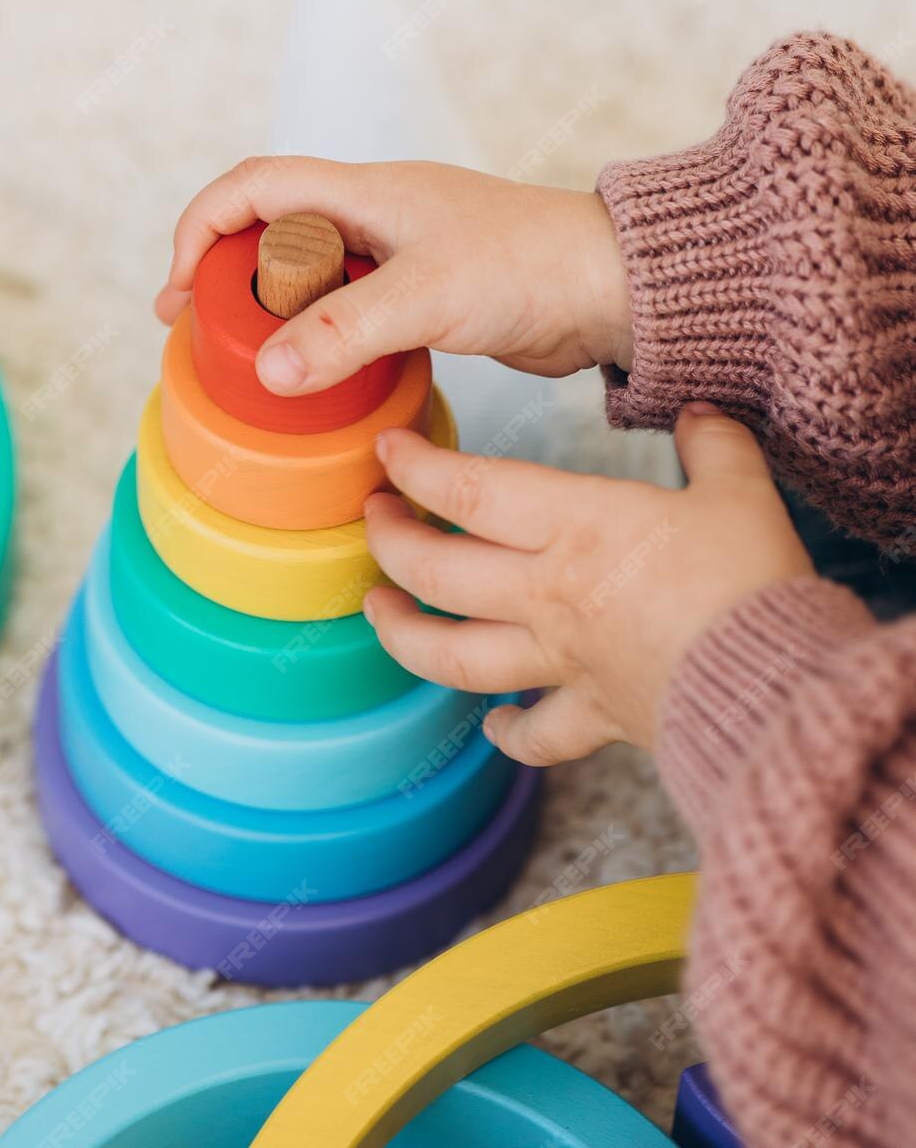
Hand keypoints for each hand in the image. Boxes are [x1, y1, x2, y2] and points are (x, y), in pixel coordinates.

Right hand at [155, 156, 631, 390]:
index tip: (177, 288)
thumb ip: (344, 331)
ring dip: (270, 312)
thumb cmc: (531, 265)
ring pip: (308, 275)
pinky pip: (349, 310)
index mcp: (366, 191)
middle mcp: (375, 215)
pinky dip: (319, 338)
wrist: (613, 287)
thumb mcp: (427, 296)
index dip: (201, 227)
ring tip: (244, 361)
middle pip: (270, 230)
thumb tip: (268, 369)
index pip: (253, 186)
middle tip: (195, 334)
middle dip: (223, 276)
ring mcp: (400, 255)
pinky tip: (315, 377)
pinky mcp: (426, 295)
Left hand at [363, 404, 813, 761]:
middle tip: (374, 520)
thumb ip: (714, 445)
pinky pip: (537, 735)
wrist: (774, 689)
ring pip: (455, 657)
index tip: (387, 451)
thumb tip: (701, 413)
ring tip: (379, 612)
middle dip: (391, 544)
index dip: (416, 467)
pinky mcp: (596, 717)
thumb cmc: (749, 585)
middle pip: (438, 572)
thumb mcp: (739, 492)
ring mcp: (564, 662)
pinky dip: (510, 734)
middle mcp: (550, 594)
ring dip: (406, 636)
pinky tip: (493, 728)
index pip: (467, 490)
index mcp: (576, 527)